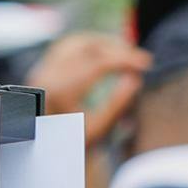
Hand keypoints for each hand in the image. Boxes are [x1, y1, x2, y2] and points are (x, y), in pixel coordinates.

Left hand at [24, 32, 150, 149]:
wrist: (41, 145)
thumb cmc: (71, 141)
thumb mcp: (97, 130)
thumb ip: (117, 105)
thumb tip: (134, 78)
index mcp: (60, 92)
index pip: (98, 63)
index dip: (124, 60)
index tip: (145, 64)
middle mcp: (47, 76)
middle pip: (87, 47)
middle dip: (117, 49)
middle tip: (140, 58)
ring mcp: (41, 70)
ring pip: (76, 42)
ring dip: (103, 43)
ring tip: (127, 53)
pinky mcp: (41, 68)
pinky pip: (67, 47)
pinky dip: (88, 45)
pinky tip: (107, 52)